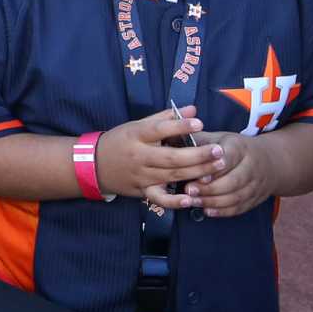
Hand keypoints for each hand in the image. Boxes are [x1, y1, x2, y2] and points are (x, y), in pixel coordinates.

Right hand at [94, 105, 222, 206]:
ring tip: (219, 166)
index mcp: (136, 136)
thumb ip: (165, 118)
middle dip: (198, 155)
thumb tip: (193, 110)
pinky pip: (160, 199)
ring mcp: (141, 176)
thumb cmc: (120, 141)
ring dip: (197, 172)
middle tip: (219, 150)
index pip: (159, 130)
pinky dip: (175, 201)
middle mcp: (139, 156)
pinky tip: (192, 199)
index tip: (199, 123)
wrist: (93, 165)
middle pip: (171, 157)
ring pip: (172, 175)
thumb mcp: (137, 125)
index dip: (179, 126)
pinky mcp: (142, 191)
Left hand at [183, 131, 278, 217]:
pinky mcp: (255, 198)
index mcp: (240, 147)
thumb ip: (197, 141)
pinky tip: (207, 211)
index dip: (214, 168)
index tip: (197, 175)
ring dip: (213, 201)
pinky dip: (223, 211)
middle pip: (233, 180)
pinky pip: (240, 207)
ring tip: (192, 201)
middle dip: (210, 188)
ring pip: (236, 196)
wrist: (268, 161)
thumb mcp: (217, 138)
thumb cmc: (231, 148)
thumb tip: (169, 136)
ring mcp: (256, 184)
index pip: (229, 158)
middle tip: (188, 190)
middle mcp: (252, 166)